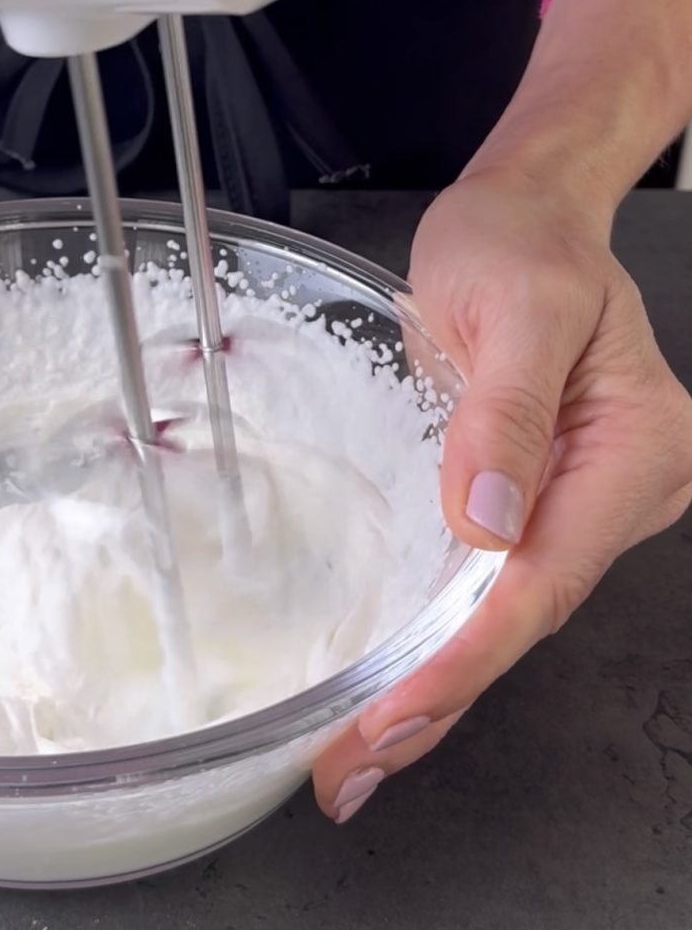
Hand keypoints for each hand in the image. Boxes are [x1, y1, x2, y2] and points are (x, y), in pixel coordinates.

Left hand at [312, 166, 691, 823]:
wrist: (524, 217)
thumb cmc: (521, 244)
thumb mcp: (515, 306)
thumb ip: (506, 414)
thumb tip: (487, 524)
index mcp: (635, 448)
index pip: (542, 578)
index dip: (464, 655)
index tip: (392, 714)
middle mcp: (619, 487)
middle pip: (524, 615)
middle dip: (438, 698)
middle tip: (351, 768)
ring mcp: (580, 498)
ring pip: (506, 612)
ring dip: (433, 683)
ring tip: (357, 749)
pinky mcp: (537, 496)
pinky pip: (490, 581)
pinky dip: (440, 635)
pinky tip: (396, 678)